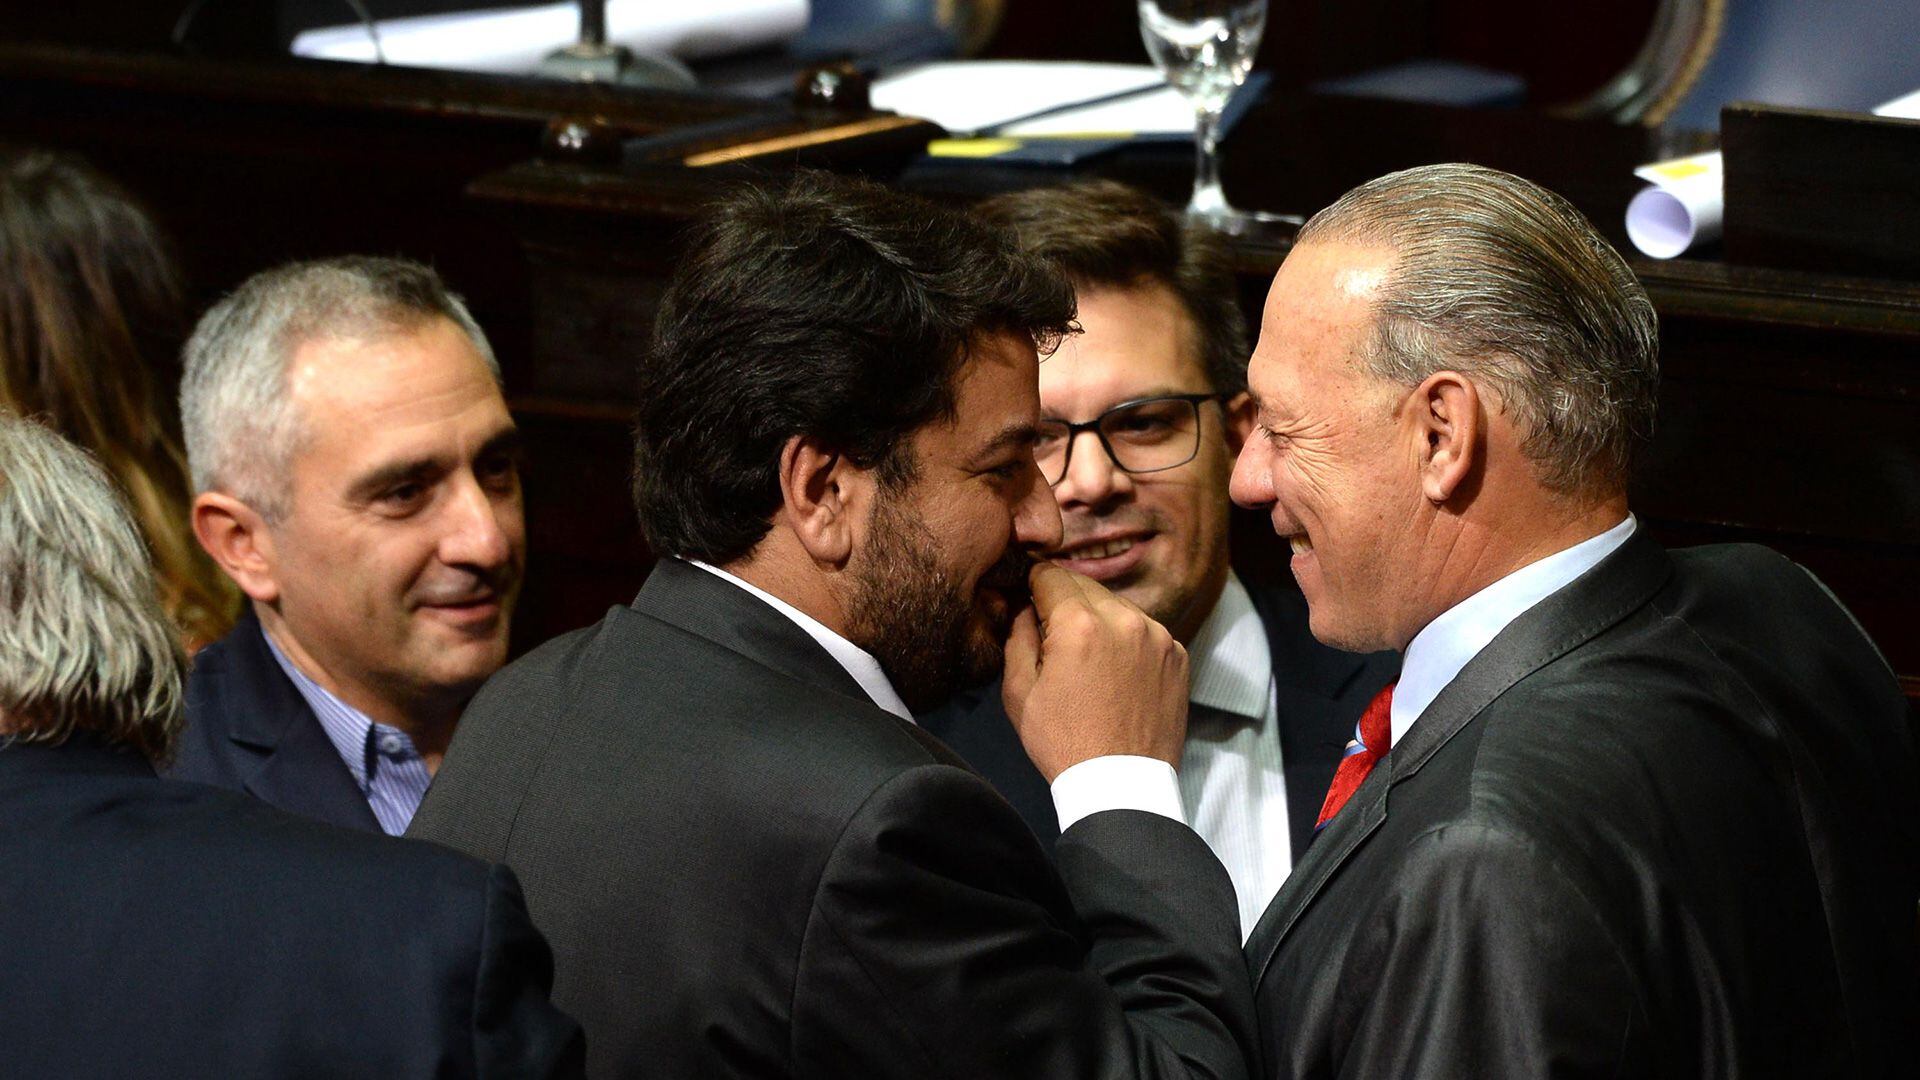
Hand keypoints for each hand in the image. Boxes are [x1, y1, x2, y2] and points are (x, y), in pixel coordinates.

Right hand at [1001, 561, 1188, 781]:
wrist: (1122, 785)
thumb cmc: (1063, 742)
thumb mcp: (1018, 692)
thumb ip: (1018, 635)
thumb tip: (1026, 606)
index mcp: (1080, 625)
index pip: (1050, 575)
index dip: (1033, 581)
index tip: (1028, 593)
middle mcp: (1124, 620)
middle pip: (1085, 586)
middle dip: (1065, 601)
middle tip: (1054, 632)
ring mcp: (1158, 636)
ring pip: (1117, 606)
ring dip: (1099, 619)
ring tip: (1087, 658)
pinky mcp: (1178, 654)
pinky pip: (1144, 630)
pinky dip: (1127, 639)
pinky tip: (1115, 671)